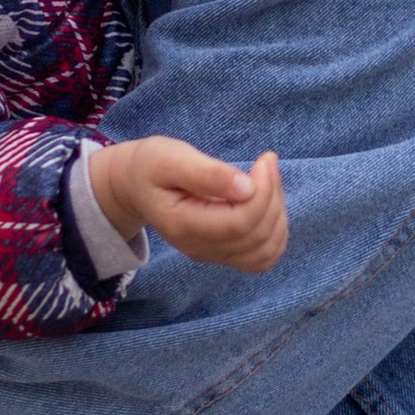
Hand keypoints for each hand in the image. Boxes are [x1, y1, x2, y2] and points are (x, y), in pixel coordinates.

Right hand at [86, 137, 287, 273]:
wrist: (137, 186)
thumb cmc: (152, 166)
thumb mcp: (170, 158)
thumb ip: (206, 173)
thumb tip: (247, 188)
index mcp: (183, 226)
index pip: (240, 223)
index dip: (263, 193)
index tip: (265, 160)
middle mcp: (200, 248)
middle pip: (257, 235)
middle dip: (272, 196)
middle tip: (266, 162)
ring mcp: (214, 255)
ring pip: (267, 249)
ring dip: (278, 213)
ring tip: (267, 181)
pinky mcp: (225, 253)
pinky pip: (264, 256)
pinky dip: (276, 231)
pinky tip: (267, 202)